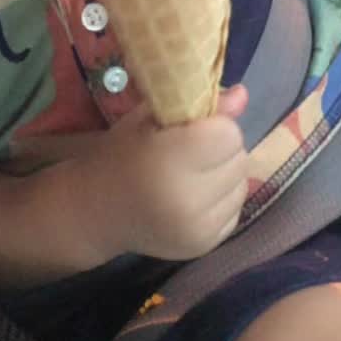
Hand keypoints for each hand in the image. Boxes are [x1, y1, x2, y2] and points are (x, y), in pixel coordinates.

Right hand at [76, 86, 250, 261]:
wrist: (97, 210)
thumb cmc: (122, 155)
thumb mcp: (149, 119)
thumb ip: (196, 105)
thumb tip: (242, 95)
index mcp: (168, 161)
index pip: (228, 134)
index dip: (214, 126)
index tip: (193, 128)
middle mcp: (187, 200)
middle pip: (239, 159)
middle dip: (222, 149)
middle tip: (192, 151)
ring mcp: (198, 229)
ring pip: (242, 185)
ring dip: (225, 174)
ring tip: (194, 174)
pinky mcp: (206, 245)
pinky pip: (236, 209)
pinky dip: (222, 198)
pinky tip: (195, 196)